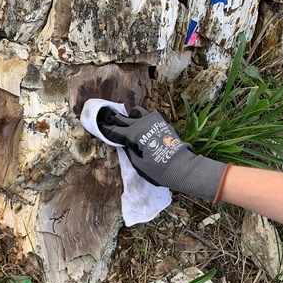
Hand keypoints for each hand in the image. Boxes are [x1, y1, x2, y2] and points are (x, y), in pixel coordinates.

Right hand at [97, 106, 228, 202]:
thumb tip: (124, 144)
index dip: (106, 130)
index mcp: (135, 134)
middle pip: (124, 119)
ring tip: (128, 123)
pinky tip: (142, 125)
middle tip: (107, 120)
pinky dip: (143, 118)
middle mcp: (143, 123)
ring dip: (131, 117)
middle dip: (115, 120)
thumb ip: (129, 151)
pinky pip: (149, 115)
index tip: (99, 127)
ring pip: (137, 112)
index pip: (116, 131)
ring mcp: (154, 121)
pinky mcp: (163, 122)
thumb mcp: (139, 164)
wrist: (182, 167)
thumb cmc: (159, 170)